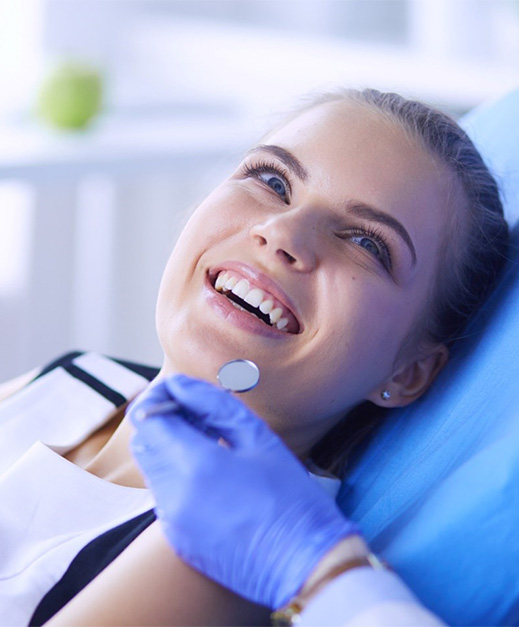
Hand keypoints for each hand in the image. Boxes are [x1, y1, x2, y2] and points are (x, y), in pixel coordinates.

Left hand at [129, 375, 357, 608]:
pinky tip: (214, 476)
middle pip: (144, 442)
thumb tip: (181, 385)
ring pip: (153, 468)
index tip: (181, 393)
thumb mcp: (258, 438)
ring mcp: (172, 522)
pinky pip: (165, 496)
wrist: (305, 564)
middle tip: (199, 415)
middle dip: (163, 421)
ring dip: (171, 447)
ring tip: (211, 442)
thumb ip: (213, 405)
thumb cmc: (290, 497)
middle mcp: (173, 495)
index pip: (147, 418)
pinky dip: (179, 476)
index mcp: (195, 465)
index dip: (159, 397)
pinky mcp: (178, 540)